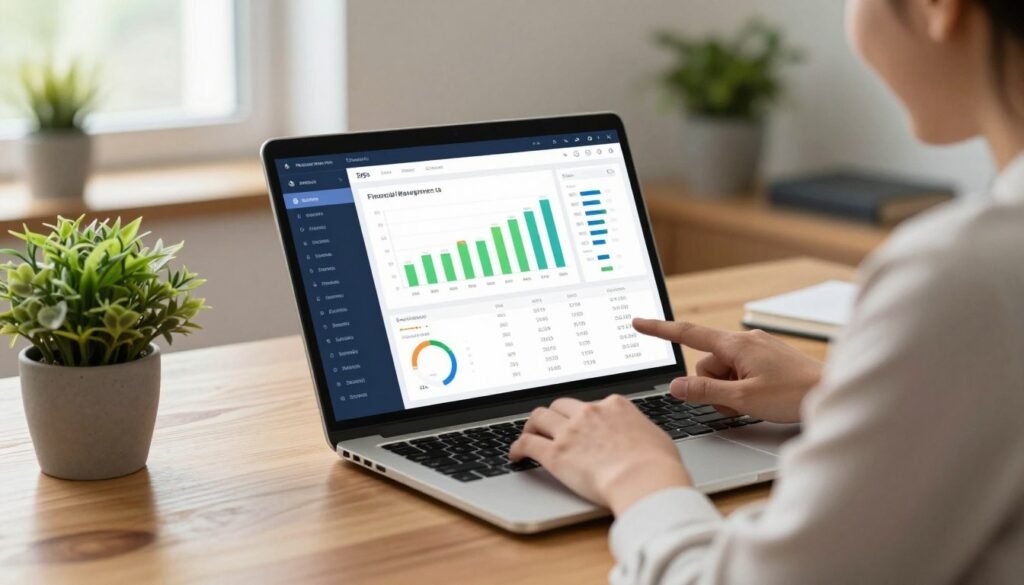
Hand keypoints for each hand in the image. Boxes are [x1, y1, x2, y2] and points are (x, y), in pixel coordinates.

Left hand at [509, 395, 691, 515]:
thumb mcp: (656, 438)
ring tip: (528, 435)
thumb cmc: (658, 465)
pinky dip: (517, 447)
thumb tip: (641, 439)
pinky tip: (515, 456)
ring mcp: (570, 431)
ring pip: (539, 418)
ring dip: (531, 426)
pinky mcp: (555, 453)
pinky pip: (527, 444)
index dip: (582, 415)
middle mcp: (589, 413)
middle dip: (554, 415)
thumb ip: (641, 433)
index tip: (580, 423)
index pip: (591, 404)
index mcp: (614, 406)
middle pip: (560, 405)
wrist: (644, 479)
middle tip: (549, 426)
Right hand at [633, 319, 821, 423]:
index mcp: (736, 344)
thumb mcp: (743, 398)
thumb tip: (676, 386)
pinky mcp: (767, 359)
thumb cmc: (795, 394)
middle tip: (734, 403)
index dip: (660, 330)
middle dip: (711, 386)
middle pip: (706, 363)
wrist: (833, 392)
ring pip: (723, 371)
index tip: (638, 323)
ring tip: (751, 403)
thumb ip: (706, 391)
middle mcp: (745, 341)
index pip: (688, 334)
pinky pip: (740, 372)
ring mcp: (757, 349)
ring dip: (727, 390)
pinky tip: (759, 399)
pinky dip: (741, 388)